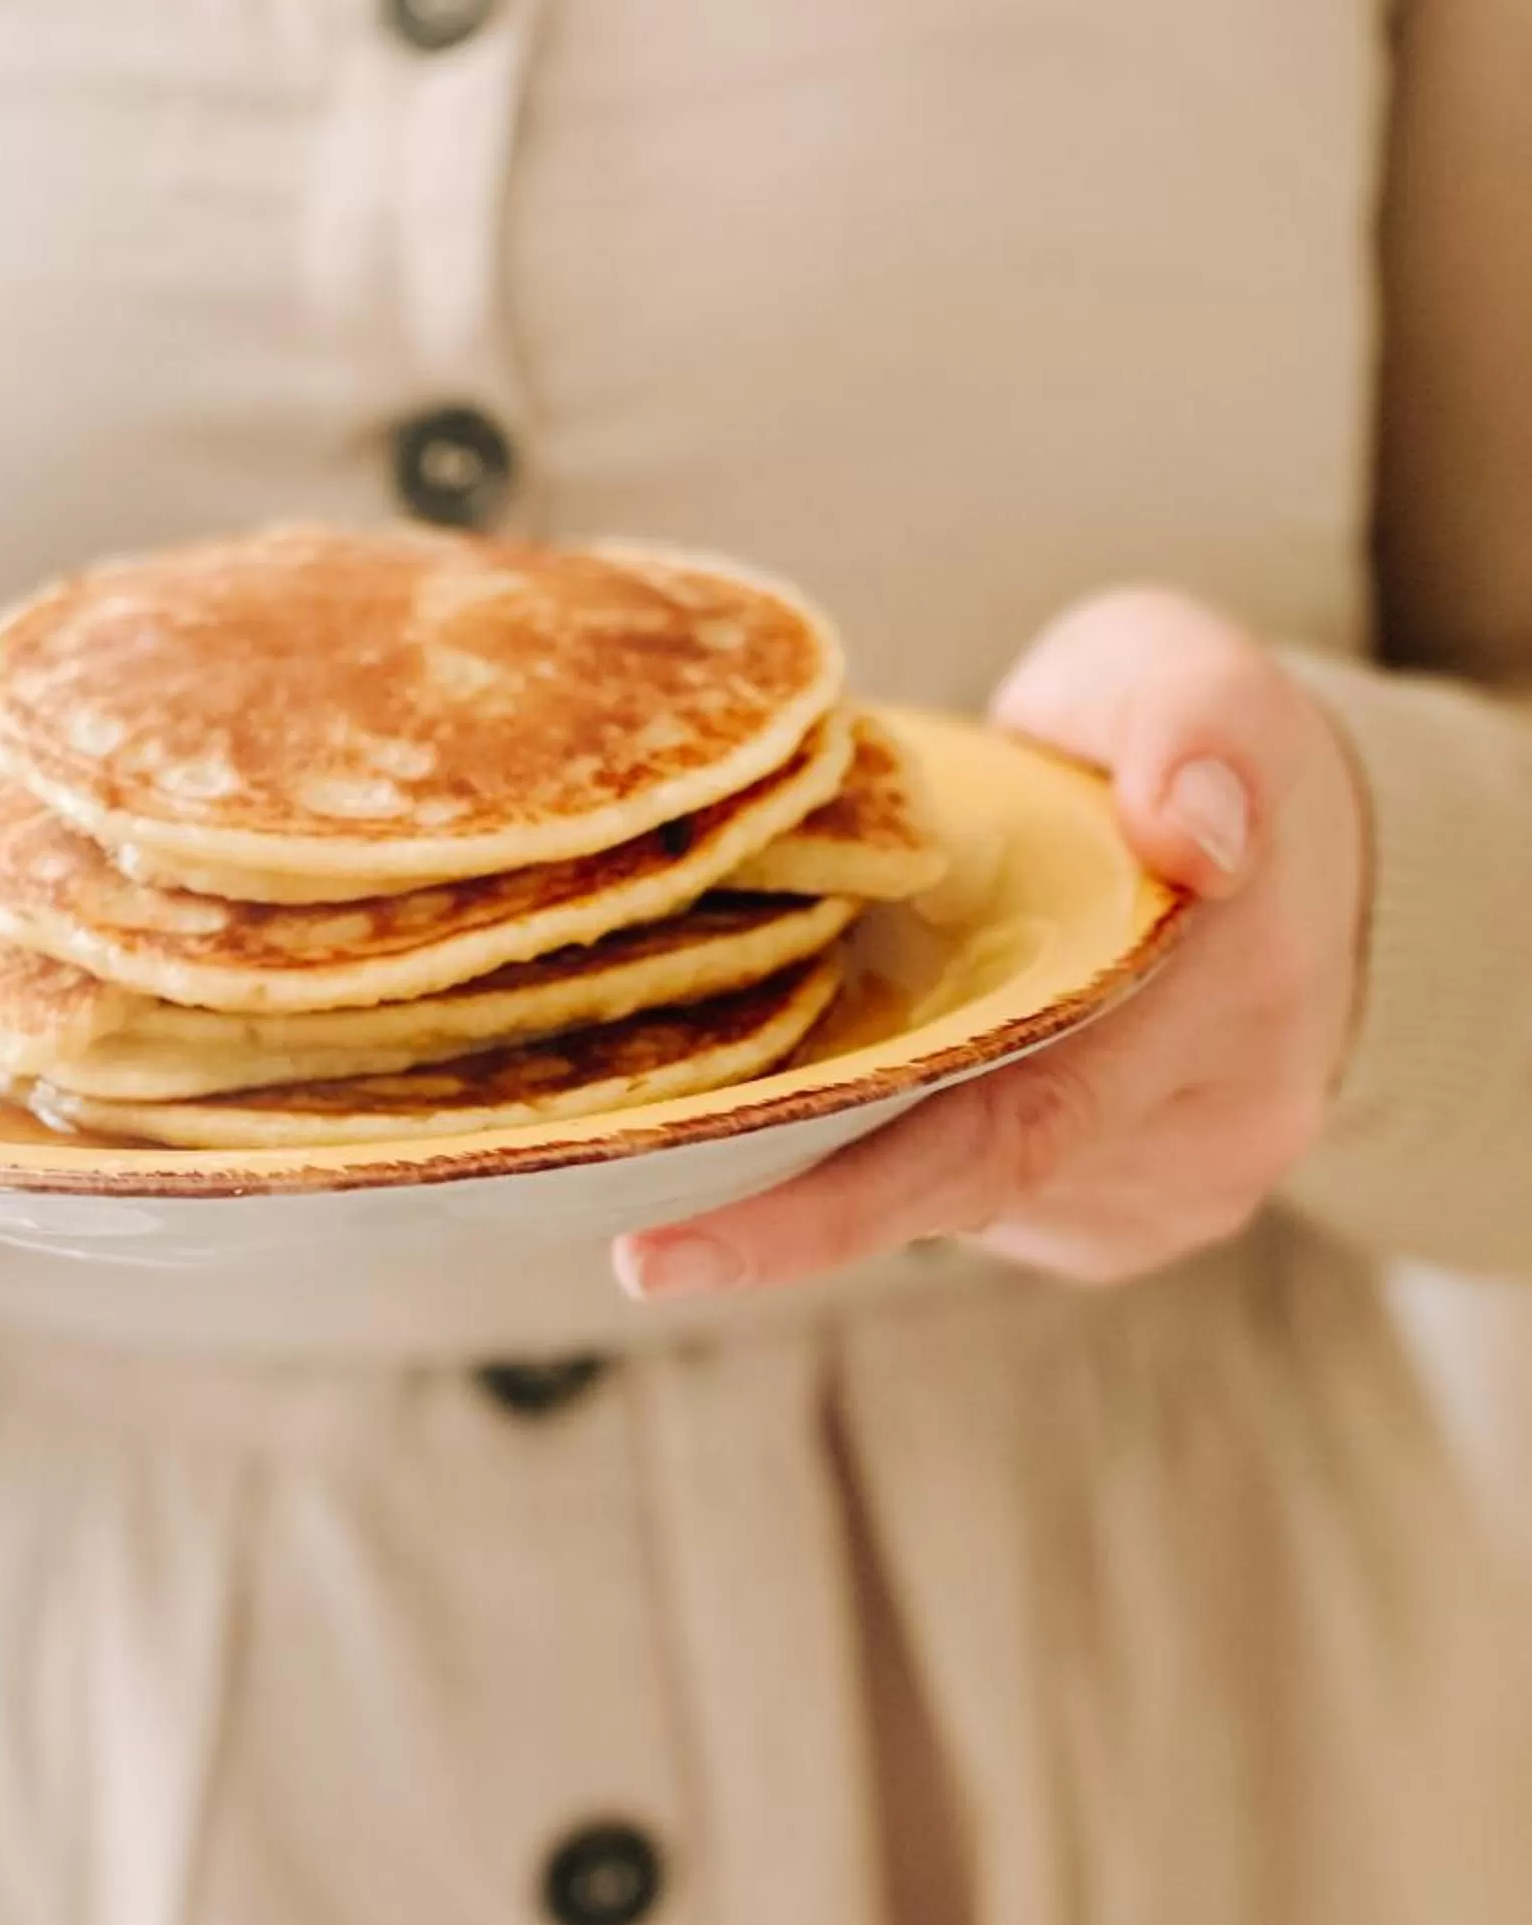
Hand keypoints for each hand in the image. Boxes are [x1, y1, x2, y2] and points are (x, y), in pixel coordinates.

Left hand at [617, 590, 1368, 1299]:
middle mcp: (1215, 1120)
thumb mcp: (1185, 671)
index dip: (827, 1204)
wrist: (1297, 838)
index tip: (651, 1252)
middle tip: (628, 1240)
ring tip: (712, 1096)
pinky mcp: (1134, 1212)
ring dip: (832, 1158)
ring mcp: (1180, 1184)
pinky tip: (822, 1091)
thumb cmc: (1183, 732)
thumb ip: (1185, 723)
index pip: (1007, 1126)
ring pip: (961, 1202)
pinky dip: (886, 1152)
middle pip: (957, 1192)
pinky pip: (980, 1203)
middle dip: (783, 1217)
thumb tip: (1188, 827)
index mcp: (1224, 984)